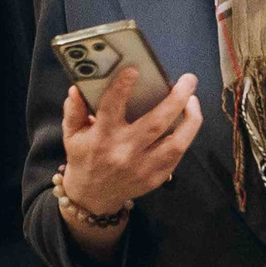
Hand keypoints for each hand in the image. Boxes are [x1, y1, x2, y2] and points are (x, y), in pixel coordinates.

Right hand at [58, 67, 201, 228]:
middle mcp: (124, 152)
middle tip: (188, 80)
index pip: (111, 108)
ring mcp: (143, 167)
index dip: (122, 88)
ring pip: (176, 142)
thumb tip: (77, 88)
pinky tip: (187, 121)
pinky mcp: (156, 178)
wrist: (92, 197)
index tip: (134, 70)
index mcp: (102, 138)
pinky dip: (186, 135)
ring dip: (191, 119)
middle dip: (177, 98)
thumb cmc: (84, 158)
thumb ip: (74, 110)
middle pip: (156, 122)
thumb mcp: (72, 134)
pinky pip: (178, 155)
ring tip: (193, 100)